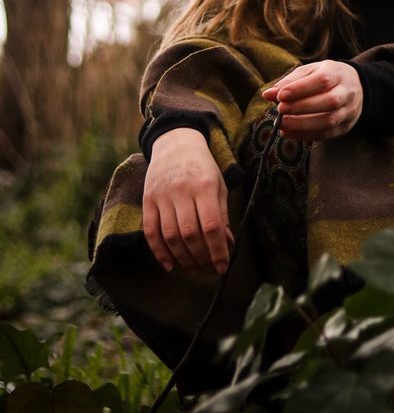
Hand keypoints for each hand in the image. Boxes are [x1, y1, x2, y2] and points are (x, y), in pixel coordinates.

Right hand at [142, 127, 233, 275]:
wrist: (175, 144)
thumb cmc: (202, 167)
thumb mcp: (218, 184)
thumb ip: (222, 214)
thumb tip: (227, 243)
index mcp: (204, 186)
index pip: (211, 225)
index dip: (217, 250)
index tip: (223, 267)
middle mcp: (182, 191)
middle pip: (190, 234)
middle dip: (201, 257)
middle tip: (208, 269)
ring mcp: (162, 196)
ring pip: (170, 236)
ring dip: (182, 257)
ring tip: (193, 268)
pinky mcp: (147, 200)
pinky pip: (151, 232)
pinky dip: (159, 252)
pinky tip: (170, 265)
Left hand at [261, 60, 362, 140]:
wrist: (355, 88)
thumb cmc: (326, 77)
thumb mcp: (310, 72)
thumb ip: (290, 82)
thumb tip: (267, 94)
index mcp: (338, 73)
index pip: (322, 80)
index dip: (300, 89)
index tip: (280, 96)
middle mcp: (347, 92)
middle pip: (329, 102)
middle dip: (302, 107)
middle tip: (280, 110)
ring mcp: (348, 111)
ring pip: (329, 121)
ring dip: (302, 124)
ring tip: (282, 124)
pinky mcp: (345, 127)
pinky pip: (327, 134)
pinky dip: (305, 135)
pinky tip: (289, 132)